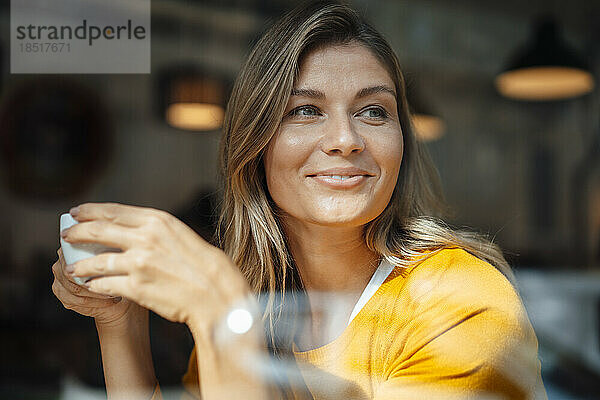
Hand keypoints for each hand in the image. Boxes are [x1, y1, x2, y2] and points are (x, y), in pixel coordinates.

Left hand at [59, 202, 252, 332]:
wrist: (215, 290)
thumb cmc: (201, 263)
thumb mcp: (178, 234)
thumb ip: (153, 230)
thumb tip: (129, 229)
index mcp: (157, 221)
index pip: (113, 211)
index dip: (89, 211)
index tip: (76, 212)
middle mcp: (145, 238)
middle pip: (98, 230)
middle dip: (77, 232)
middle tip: (66, 236)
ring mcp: (139, 263)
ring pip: (97, 261)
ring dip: (80, 265)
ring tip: (72, 269)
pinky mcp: (136, 287)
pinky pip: (105, 284)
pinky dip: (95, 285)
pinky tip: (91, 286)